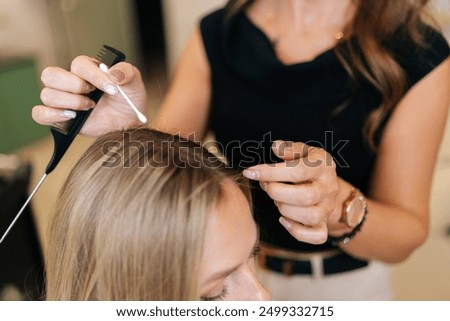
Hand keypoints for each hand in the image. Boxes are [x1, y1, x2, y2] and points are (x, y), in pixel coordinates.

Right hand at [32, 55, 146, 135]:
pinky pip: (39, 113)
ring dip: (71, 102)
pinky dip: (52, 115)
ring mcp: (63, 99)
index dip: (94, 76)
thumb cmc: (128, 101)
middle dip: (73, 85)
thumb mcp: (134, 83)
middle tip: (92, 96)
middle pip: (50, 74)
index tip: (111, 89)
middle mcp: (70, 81)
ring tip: (90, 108)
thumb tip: (114, 73)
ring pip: (47, 94)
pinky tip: (72, 116)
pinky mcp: (60, 117)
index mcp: (86, 69)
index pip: (78, 64)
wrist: (129, 124)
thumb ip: (127, 73)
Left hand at [243, 141, 338, 243]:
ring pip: (310, 216)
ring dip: (285, 209)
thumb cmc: (309, 164)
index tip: (251, 172)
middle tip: (266, 186)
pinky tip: (283, 220)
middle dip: (278, 193)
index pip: (298, 171)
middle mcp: (329, 187)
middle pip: (306, 196)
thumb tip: (276, 146)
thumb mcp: (303, 151)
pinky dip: (298, 231)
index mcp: (323, 166)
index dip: (271, 172)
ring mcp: (328, 207)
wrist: (328, 183)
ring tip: (276, 200)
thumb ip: (290, 149)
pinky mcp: (325, 223)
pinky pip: (318, 236)